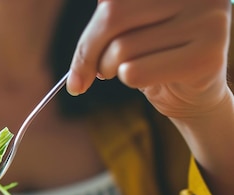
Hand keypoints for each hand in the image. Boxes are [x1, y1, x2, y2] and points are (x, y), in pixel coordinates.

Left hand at [67, 0, 231, 118]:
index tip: (78, 59)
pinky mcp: (205, 57)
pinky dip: (129, 80)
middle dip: (90, 52)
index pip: (113, 1)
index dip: (89, 32)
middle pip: (113, 17)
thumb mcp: (130, 27)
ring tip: (126, 71)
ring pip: (121, 48)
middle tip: (93, 73)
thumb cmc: (156, 56)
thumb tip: (96, 6)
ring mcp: (207, 22)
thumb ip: (113, 12)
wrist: (193, 94)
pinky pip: (135, 72)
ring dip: (111, 69)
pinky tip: (148, 80)